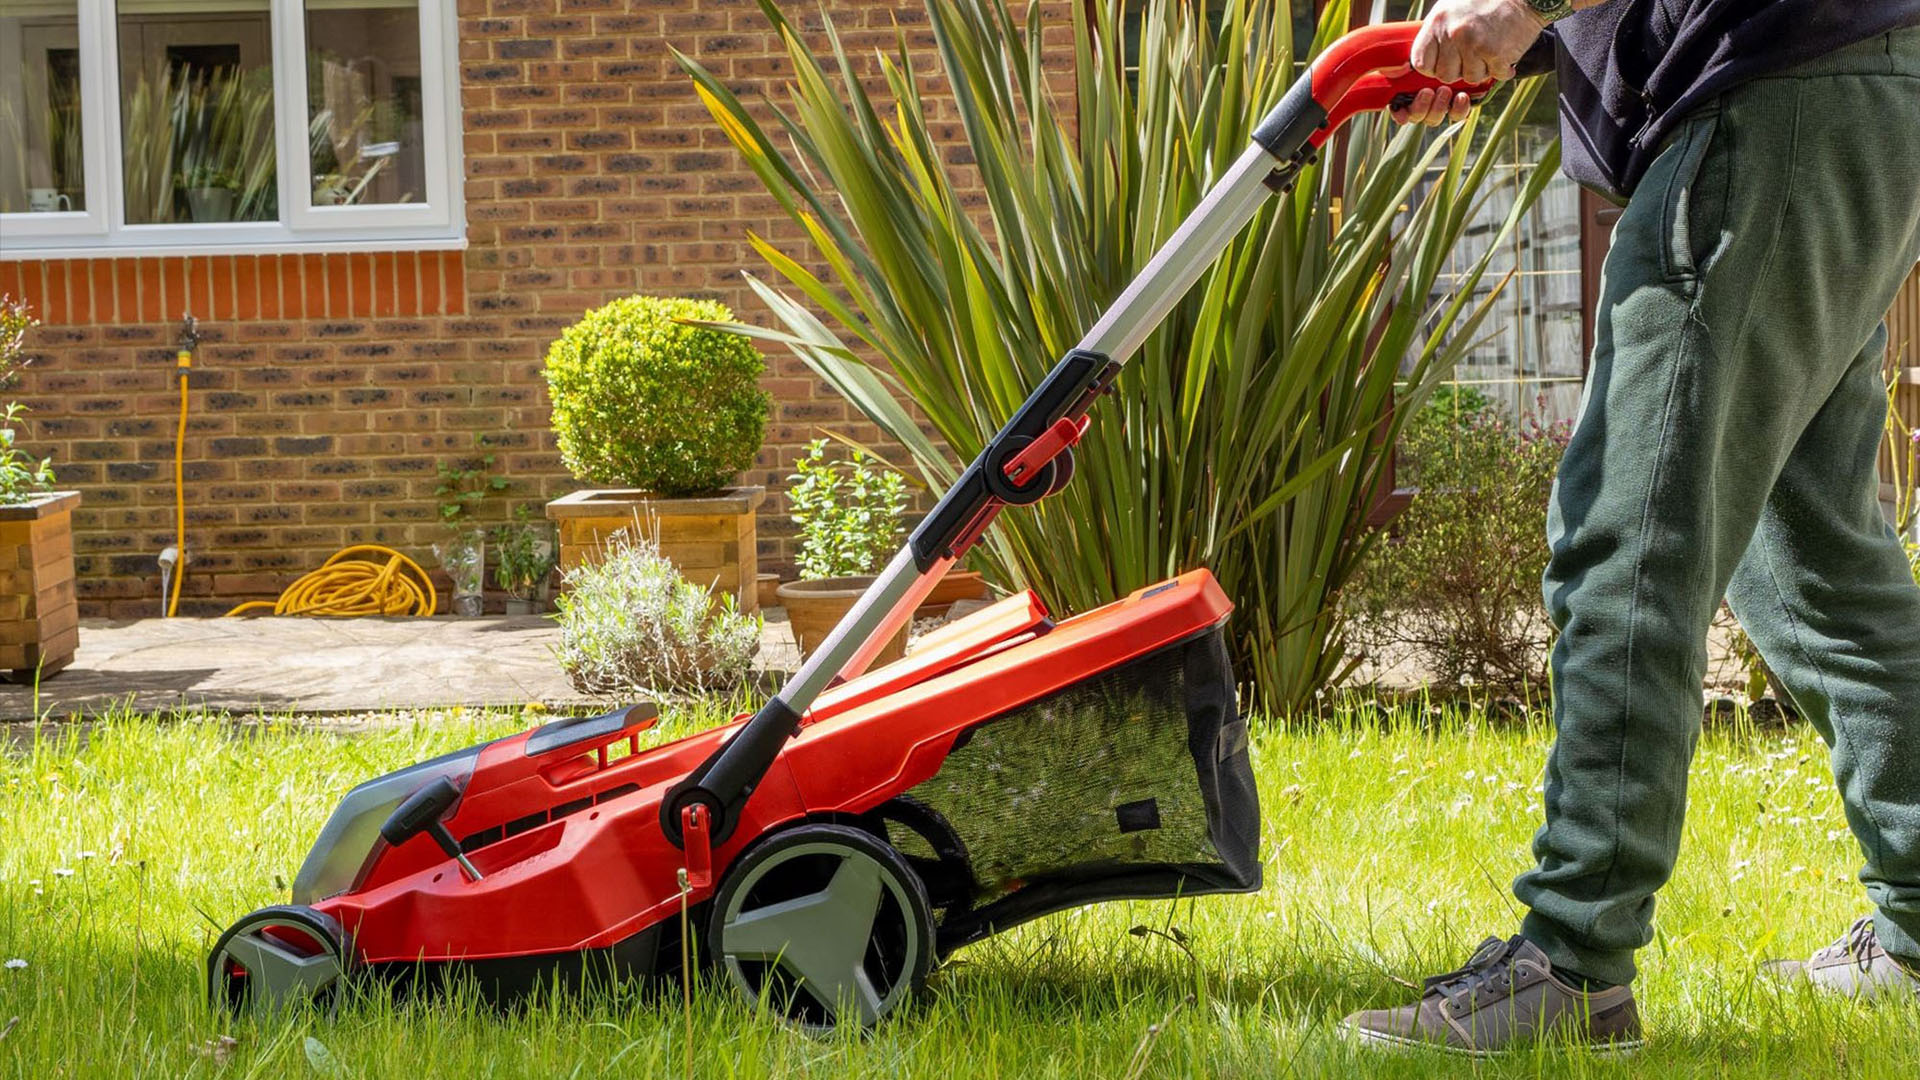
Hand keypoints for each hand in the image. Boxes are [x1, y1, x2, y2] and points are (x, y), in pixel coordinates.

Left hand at [1390, 0, 1547, 124]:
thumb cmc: (1487, 1)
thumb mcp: (1452, 7)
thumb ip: (1437, 32)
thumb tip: (1426, 57)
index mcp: (1438, 22)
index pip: (1421, 61)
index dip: (1432, 67)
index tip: (1443, 63)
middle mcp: (1454, 34)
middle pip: (1445, 74)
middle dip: (1459, 70)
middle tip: (1472, 56)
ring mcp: (1474, 45)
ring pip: (1469, 77)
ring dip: (1482, 69)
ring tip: (1490, 50)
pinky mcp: (1496, 54)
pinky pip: (1493, 75)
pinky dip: (1501, 69)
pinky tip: (1504, 54)